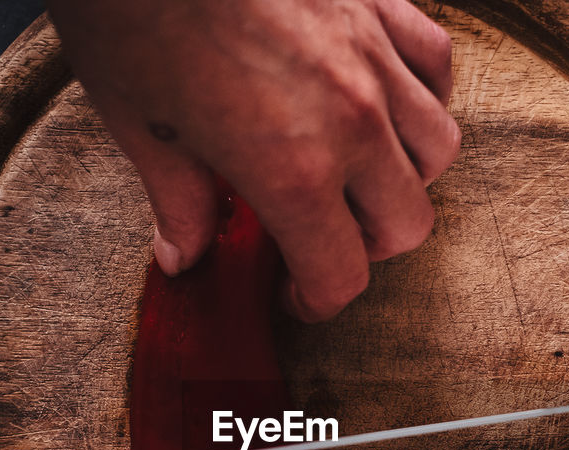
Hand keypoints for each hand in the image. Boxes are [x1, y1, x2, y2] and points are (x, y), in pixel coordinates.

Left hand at [46, 0, 459, 321]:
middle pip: (405, 223)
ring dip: (403, 177)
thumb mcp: (139, 126)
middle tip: (320, 239)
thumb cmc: (131, 15)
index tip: (297, 297)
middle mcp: (351, 122)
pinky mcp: (378, 3)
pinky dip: (422, 94)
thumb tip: (183, 255)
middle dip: (364, 248)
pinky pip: (436, 65)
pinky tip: (385, 99)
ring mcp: (374, 58)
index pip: (339, 273)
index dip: (317, 301)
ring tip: (358, 174)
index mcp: (292, 169)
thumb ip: (178, 202)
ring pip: (437, 149)